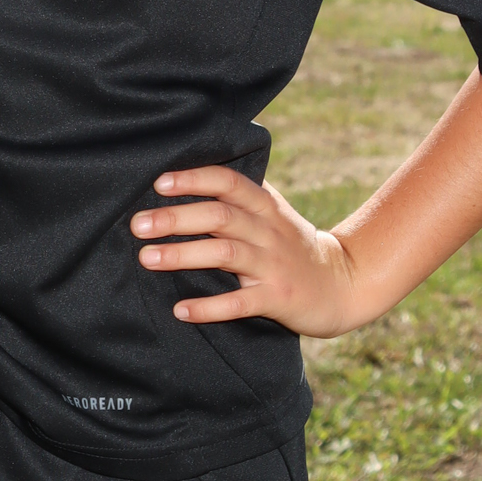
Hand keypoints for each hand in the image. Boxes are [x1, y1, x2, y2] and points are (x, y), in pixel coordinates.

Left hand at [133, 163, 368, 337]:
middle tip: (138, 224)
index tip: (160, 183)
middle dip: (176, 218)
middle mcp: (268, 231)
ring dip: (183, 255)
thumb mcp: (274, 213)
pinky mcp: (277, 298)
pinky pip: (240, 302)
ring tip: (147, 258)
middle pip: (220, 216)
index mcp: (265, 206)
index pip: (229, 183)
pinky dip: (210, 307)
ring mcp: (273, 265)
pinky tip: (181, 310)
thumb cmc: (293, 245)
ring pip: (226, 254)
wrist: (343, 285)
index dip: (195, 179)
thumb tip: (192, 171)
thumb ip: (241, 195)